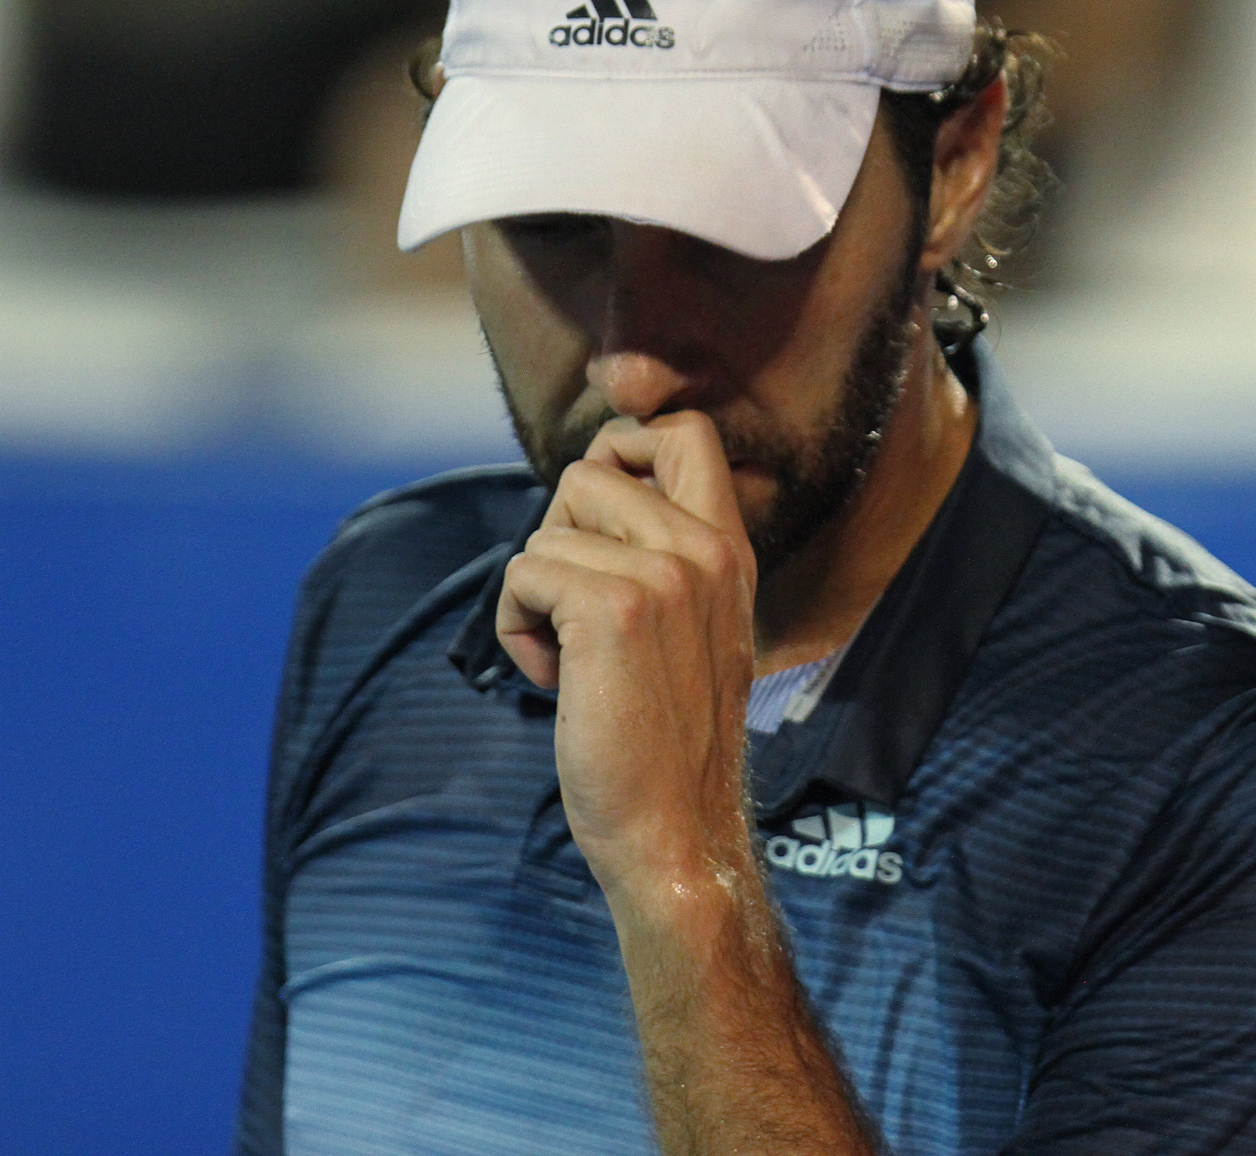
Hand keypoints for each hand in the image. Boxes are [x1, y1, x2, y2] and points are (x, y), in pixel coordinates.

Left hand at [496, 412, 759, 894]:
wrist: (675, 832)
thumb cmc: (667, 741)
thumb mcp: (694, 630)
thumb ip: (668, 559)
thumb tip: (592, 492)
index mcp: (731, 550)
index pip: (684, 432)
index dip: (622, 448)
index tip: (597, 515)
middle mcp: (708, 550)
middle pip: (592, 471)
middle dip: (561, 536)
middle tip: (581, 612)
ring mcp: (667, 575)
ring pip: (548, 528)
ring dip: (535, 594)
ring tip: (573, 657)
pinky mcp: (615, 609)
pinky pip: (524, 572)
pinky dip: (515, 628)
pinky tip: (554, 678)